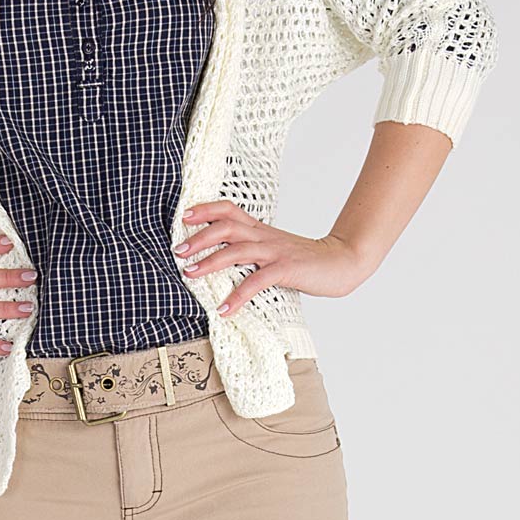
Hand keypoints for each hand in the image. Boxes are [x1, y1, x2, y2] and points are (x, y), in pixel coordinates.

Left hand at [174, 200, 366, 316]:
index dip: (205, 209)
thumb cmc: (304, 260)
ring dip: (210, 262)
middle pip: (226, 226)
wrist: (341, 262)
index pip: (228, 209)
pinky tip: (224, 309)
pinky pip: (257, 280)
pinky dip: (238, 295)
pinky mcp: (286, 269)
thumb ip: (250, 250)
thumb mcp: (272, 249)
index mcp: (259, 229)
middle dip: (199, 237)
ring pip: (236, 250)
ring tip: (189, 273)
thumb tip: (219, 261)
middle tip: (178, 250)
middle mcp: (263, 236)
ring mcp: (275, 251)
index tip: (183, 216)